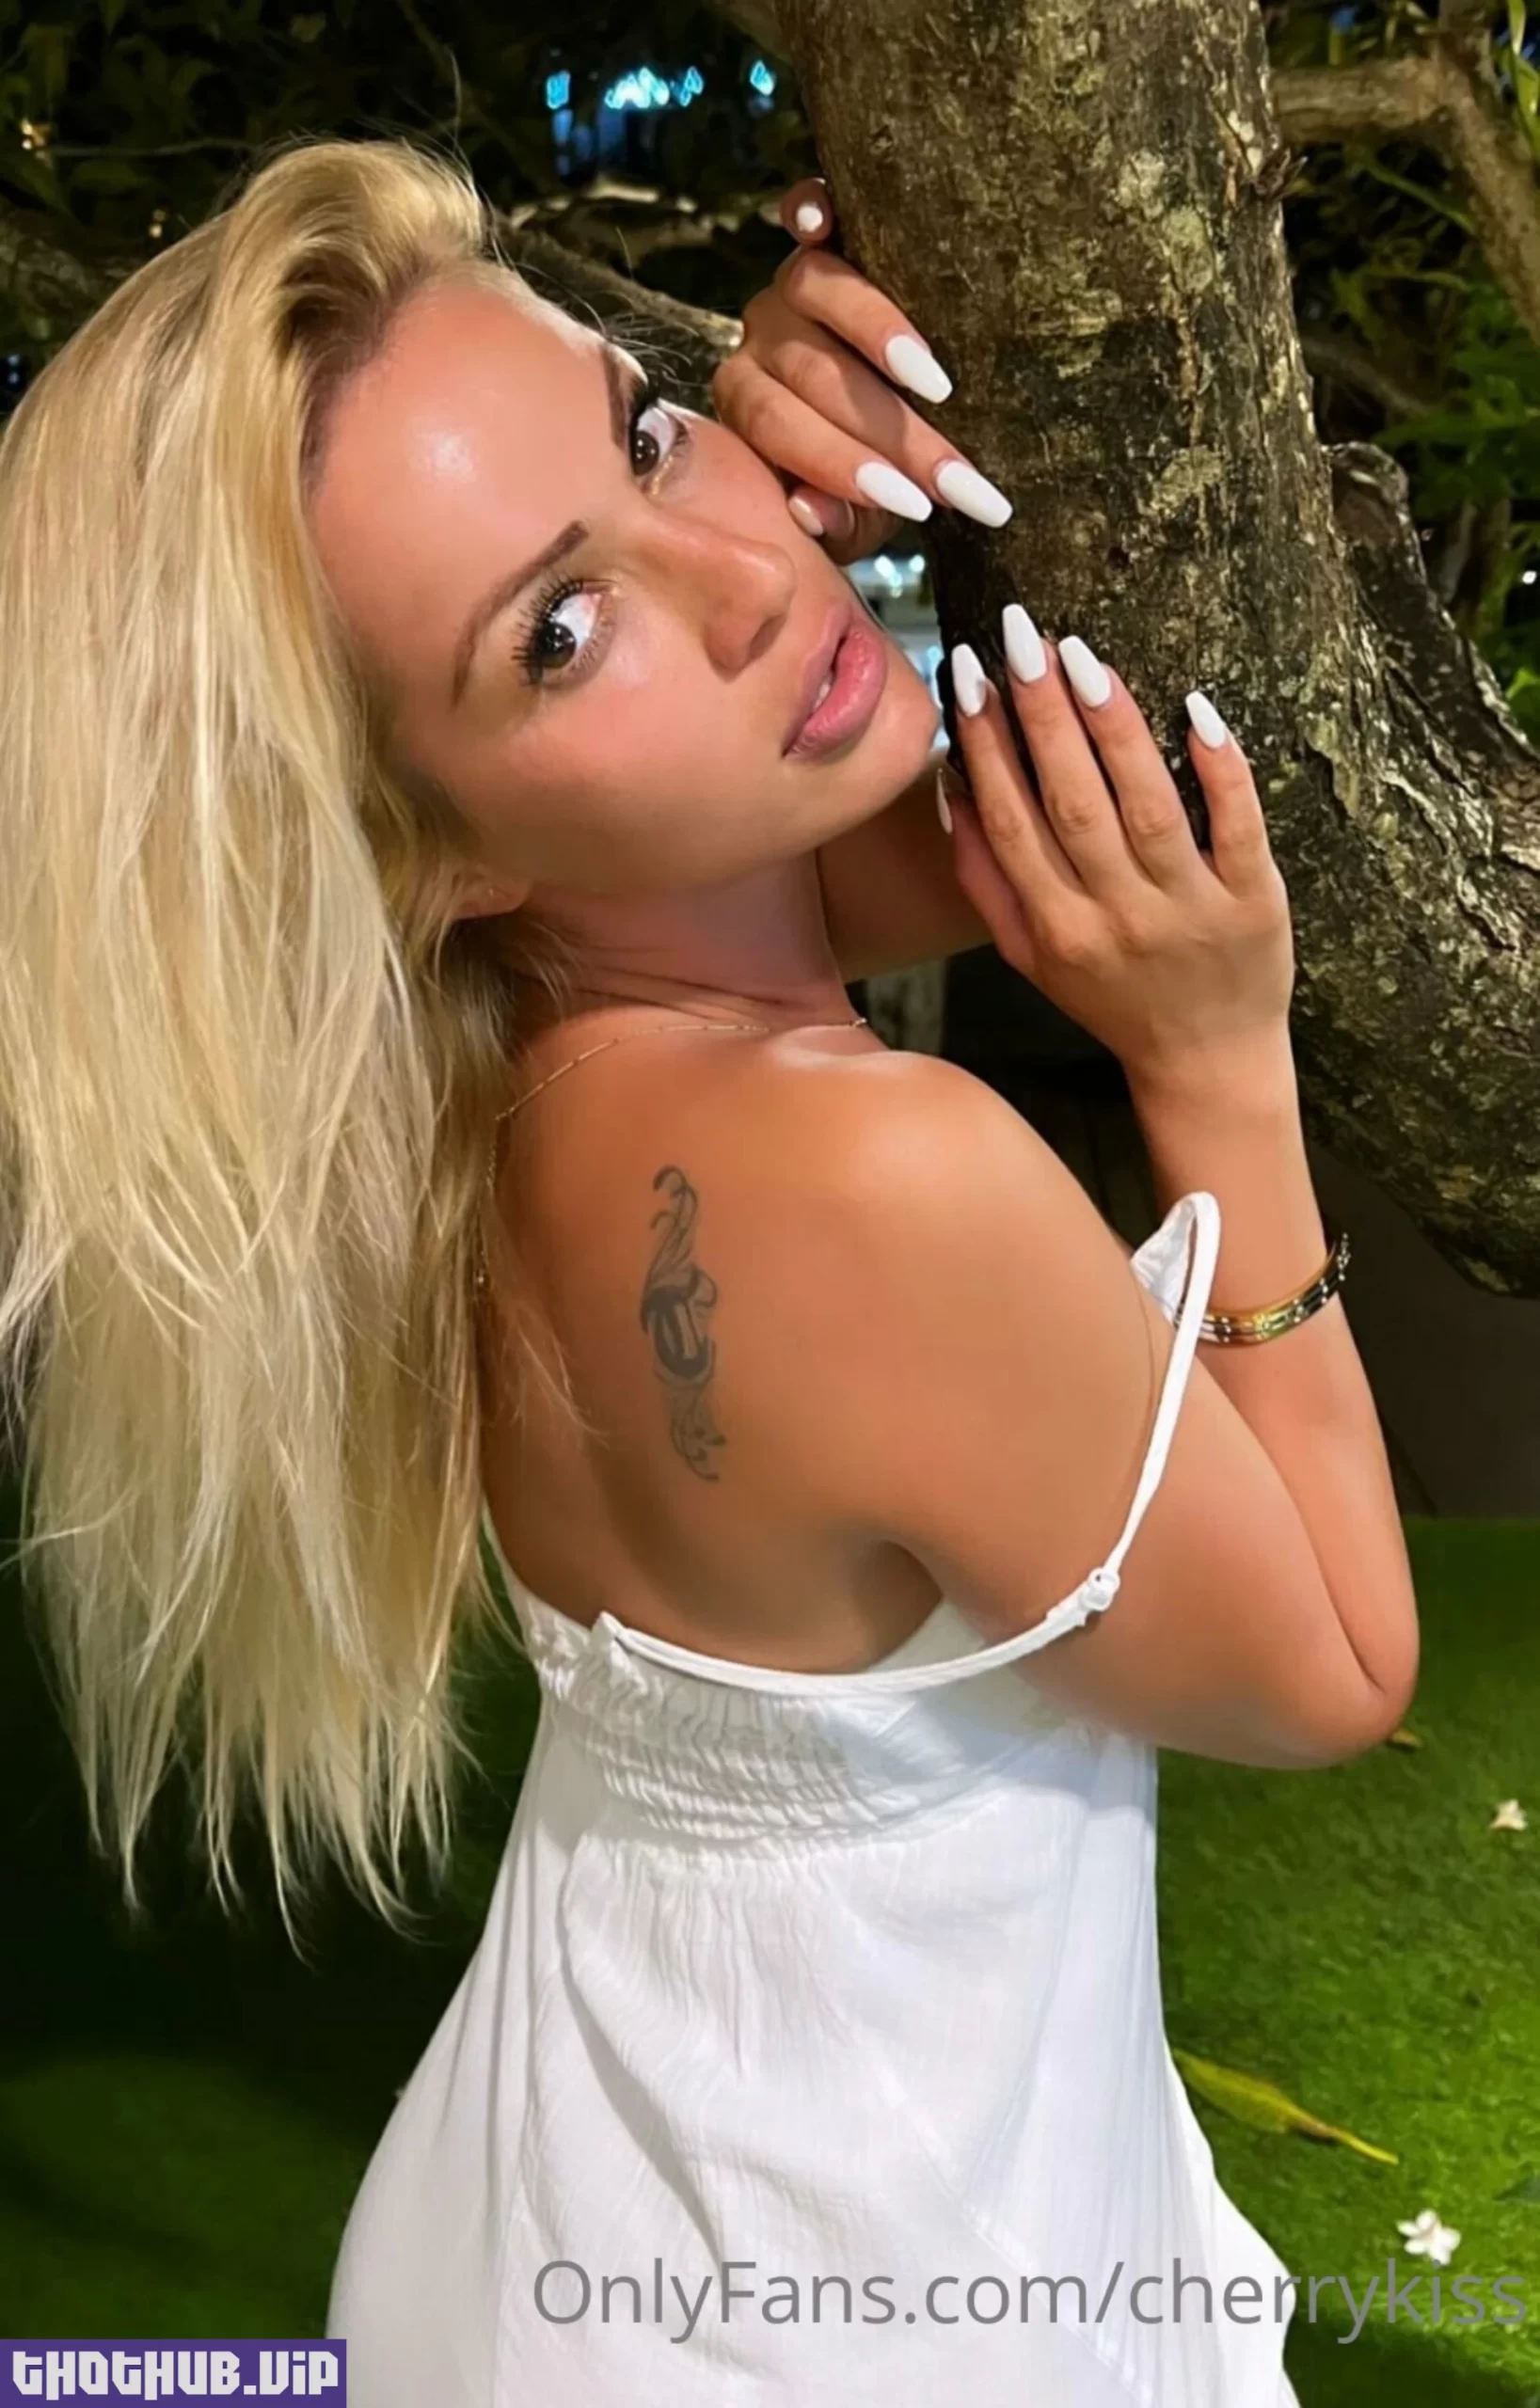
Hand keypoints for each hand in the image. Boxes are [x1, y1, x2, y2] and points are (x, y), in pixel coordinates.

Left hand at [711, 178, 1013, 569]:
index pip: (782, 432)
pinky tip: (818, 220)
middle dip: (890, 433)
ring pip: (813, 290)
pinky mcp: (819, 229)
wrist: (886, 413)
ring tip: (935, 383)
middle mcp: (762, 339)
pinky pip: (803, 206)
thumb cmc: (876, 466)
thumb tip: (813, 514)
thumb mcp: (856, 511)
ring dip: (874, 335)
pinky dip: (807, 208)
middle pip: (810, 373)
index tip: (919, 506)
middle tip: (953, 474)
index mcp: (752, 406)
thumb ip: (836, 519)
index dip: (846, 469)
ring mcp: (788, 280)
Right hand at [942, 613, 1295, 1088]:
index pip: (1012, 822)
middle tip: (1020, 635)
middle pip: (1072, 803)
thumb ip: (987, 882)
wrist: (1206, 1061)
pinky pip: (1238, 825)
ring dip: (1113, 726)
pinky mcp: (1253, 902)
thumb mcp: (1032, 957)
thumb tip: (953, 791)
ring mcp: (1189, 908)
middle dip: (1041, 714)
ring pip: (1147, 805)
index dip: (986, 745)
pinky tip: (1193, 707)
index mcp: (1056, 929)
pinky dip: (1218, 767)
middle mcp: (1117, 918)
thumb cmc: (1113, 998)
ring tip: (1082, 655)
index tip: (968, 674)